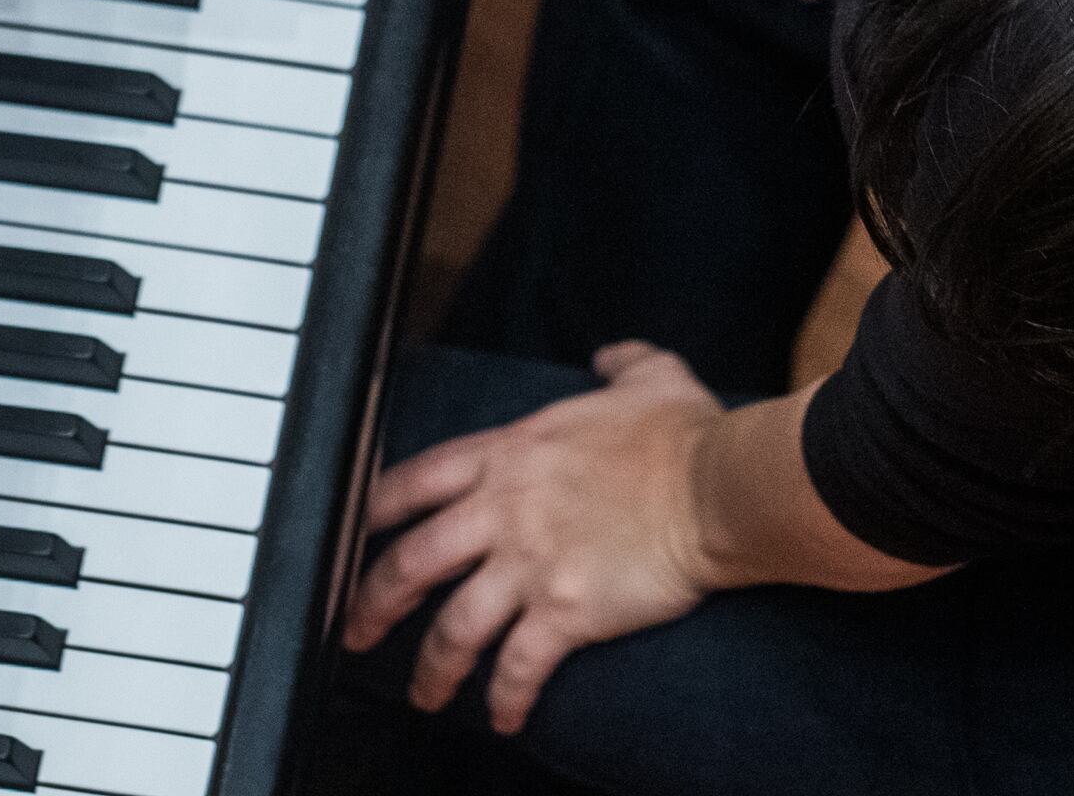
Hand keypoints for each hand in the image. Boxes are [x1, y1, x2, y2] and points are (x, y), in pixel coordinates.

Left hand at [342, 342, 728, 733]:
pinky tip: (504, 719)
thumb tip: (609, 355)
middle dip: (373, 602)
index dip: (373, 512)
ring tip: (425, 695)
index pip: (415, 481)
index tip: (354, 535)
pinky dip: (505, 699)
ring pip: (452, 627)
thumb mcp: (650, 377)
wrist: (719, 487)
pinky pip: (518, 667)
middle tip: (356, 629)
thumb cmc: (687, 435)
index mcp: (512, 453)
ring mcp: (531, 563)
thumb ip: (620, 363)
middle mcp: (506, 509)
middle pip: (410, 562)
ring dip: (431, 668)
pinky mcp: (565, 611)